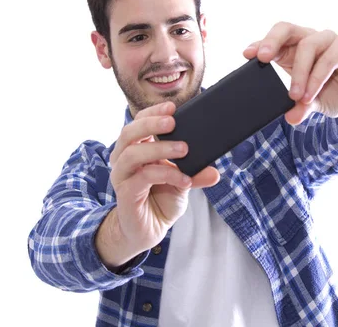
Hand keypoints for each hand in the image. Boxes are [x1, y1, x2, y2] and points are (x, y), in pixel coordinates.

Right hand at [107, 101, 219, 257]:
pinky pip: (143, 177)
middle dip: (151, 124)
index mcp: (136, 149)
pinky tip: (184, 179)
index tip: (172, 107)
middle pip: (129, 132)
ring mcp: (122, 176)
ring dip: (160, 148)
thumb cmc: (160, 200)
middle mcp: (124, 159)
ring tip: (183, 149)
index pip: (138, 123)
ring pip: (133, 153)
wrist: (149, 230)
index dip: (153, 113)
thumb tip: (215, 171)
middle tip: (173, 122)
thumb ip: (195, 174)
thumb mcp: (182, 183)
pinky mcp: (126, 193)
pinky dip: (166, 174)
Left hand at [243, 22, 337, 128]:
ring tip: (295, 95)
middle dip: (272, 41)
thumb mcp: (312, 103)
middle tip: (263, 58)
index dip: (259, 44)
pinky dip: (317, 76)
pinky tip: (312, 92)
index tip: (247, 55)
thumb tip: (290, 118)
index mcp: (294, 51)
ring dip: (299, 71)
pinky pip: (330, 56)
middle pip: (286, 29)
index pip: (274, 41)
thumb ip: (300, 107)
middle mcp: (309, 41)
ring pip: (307, 45)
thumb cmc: (334, 92)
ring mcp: (328, 42)